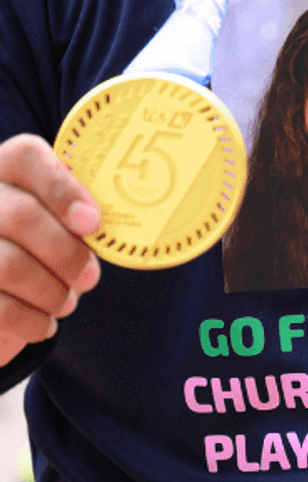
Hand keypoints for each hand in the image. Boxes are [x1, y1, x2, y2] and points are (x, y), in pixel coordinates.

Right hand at [0, 136, 101, 365]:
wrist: (2, 289)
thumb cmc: (39, 248)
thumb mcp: (56, 221)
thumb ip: (77, 214)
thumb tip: (121, 227)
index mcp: (4, 169)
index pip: (26, 157)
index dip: (62, 190)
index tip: (93, 224)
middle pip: (20, 216)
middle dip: (66, 254)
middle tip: (90, 279)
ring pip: (9, 265)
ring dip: (51, 291)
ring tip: (65, 302)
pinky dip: (31, 320)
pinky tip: (46, 324)